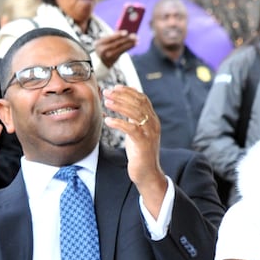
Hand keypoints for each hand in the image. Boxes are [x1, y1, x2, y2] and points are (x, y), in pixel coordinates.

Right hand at [94, 30, 137, 66]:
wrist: (102, 61)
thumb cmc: (106, 47)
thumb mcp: (106, 42)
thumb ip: (114, 36)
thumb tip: (126, 29)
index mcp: (98, 43)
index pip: (109, 38)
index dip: (118, 35)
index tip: (126, 32)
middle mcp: (101, 50)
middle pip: (116, 43)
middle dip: (126, 39)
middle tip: (134, 35)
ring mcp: (107, 56)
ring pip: (120, 48)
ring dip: (130, 43)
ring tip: (137, 39)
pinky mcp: (113, 59)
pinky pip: (123, 52)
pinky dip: (129, 47)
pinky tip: (135, 44)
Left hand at [103, 87, 168, 212]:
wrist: (147, 172)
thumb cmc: (139, 153)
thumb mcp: (136, 133)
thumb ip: (132, 119)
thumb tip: (121, 105)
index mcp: (152, 120)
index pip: (143, 99)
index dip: (129, 91)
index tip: (115, 87)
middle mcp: (153, 124)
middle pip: (138, 103)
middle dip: (121, 95)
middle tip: (107, 91)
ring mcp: (150, 133)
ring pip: (135, 113)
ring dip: (119, 105)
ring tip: (106, 102)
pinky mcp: (143, 142)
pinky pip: (131, 128)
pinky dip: (119, 122)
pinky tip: (108, 120)